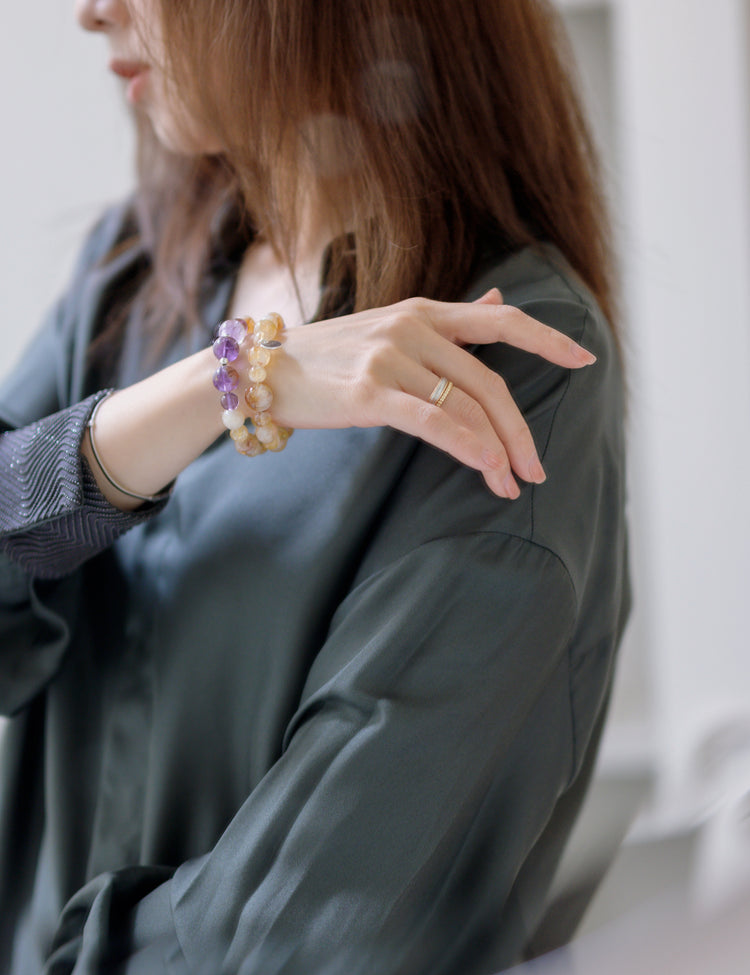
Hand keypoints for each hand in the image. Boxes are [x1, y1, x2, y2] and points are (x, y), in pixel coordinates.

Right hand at [271, 289, 596, 498]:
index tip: (587, 359)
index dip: (547, 339)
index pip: (500, 320)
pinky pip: (434, 421)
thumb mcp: (389, 325)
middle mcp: (413, 326)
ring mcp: (390, 356)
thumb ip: (446, 320)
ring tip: (511, 485)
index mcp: (423, 311)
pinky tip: (488, 469)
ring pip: (466, 405)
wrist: (257, 369)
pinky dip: (468, 446)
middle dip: (520, 429)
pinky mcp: (369, 390)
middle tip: (538, 471)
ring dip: (497, 451)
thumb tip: (494, 301)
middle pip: (489, 380)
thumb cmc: (325, 356)